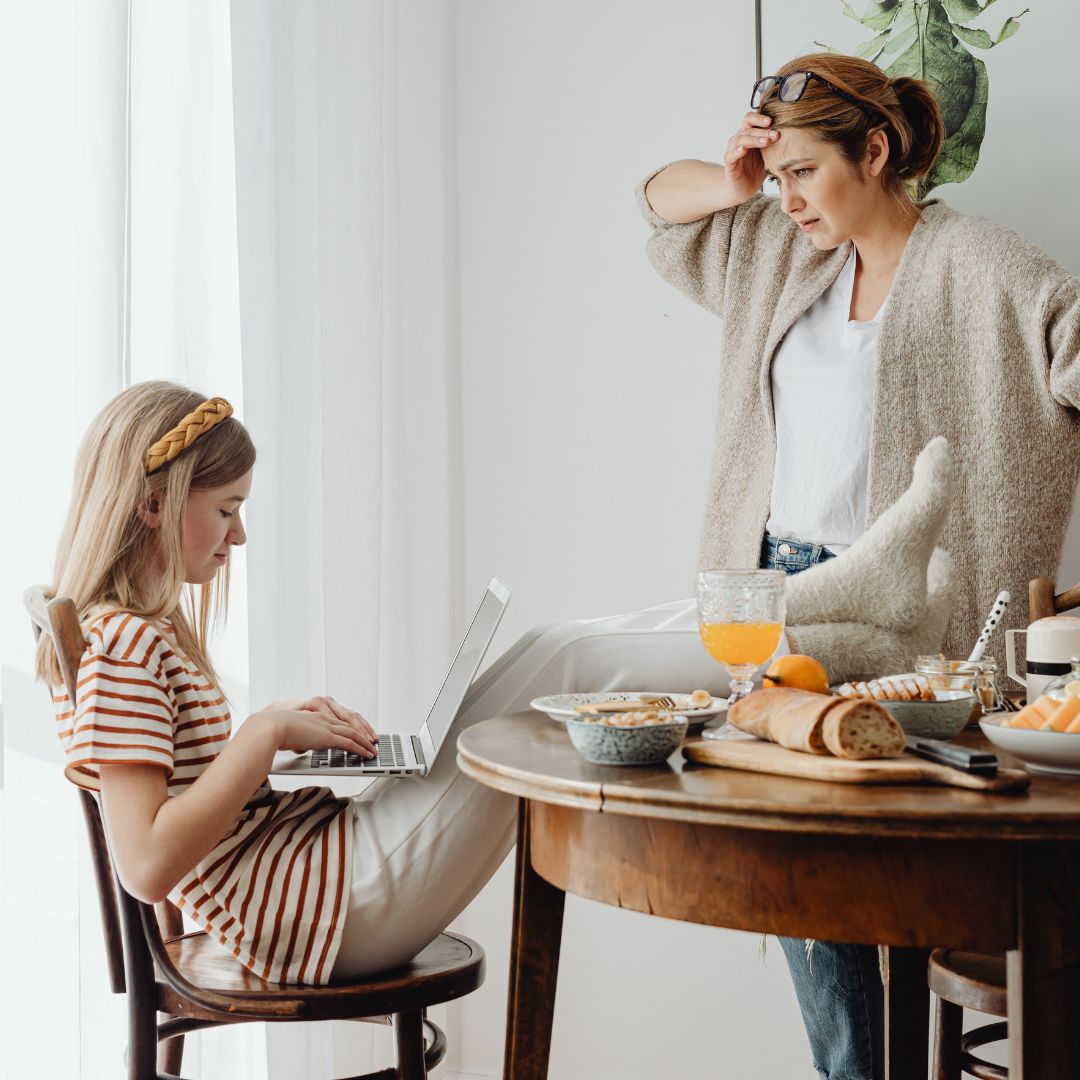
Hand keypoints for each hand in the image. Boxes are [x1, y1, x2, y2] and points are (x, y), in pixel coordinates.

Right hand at [259, 695, 378, 757]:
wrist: (269, 727)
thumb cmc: (272, 731)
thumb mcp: (290, 734)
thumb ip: (298, 739)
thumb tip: (298, 747)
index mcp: (315, 715)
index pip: (338, 720)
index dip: (350, 727)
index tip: (359, 733)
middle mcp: (323, 717)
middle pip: (350, 723)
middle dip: (363, 732)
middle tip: (373, 741)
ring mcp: (326, 725)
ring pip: (353, 733)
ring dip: (365, 742)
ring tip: (373, 750)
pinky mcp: (327, 736)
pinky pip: (349, 742)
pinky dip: (360, 749)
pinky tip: (367, 754)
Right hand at [723, 111, 778, 202]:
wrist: (742, 189)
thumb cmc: (755, 171)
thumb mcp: (769, 156)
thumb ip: (776, 146)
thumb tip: (796, 137)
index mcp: (749, 135)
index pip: (751, 119)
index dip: (760, 118)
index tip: (773, 121)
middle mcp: (739, 140)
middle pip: (748, 128)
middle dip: (763, 131)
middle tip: (776, 135)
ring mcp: (733, 151)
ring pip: (740, 139)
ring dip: (754, 139)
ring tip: (765, 142)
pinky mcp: (729, 164)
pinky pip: (731, 155)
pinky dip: (737, 151)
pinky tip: (743, 149)